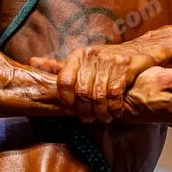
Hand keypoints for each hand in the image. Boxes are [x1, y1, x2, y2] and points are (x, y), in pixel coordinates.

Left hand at [30, 44, 156, 123]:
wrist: (138, 52)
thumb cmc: (105, 61)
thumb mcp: (81, 61)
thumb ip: (58, 65)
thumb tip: (33, 62)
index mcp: (77, 55)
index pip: (64, 81)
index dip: (66, 100)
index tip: (72, 111)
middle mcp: (92, 55)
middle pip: (82, 92)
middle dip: (85, 111)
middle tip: (89, 119)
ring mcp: (110, 60)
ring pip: (98, 95)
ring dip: (101, 113)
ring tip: (103, 118)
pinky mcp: (126, 66)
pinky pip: (115, 94)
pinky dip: (114, 107)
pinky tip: (116, 112)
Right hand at [124, 65, 171, 125]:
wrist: (118, 101)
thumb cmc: (138, 90)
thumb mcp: (165, 77)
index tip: (170, 76)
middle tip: (160, 82)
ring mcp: (171, 117)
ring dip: (169, 86)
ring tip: (154, 87)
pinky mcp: (162, 115)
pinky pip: (169, 97)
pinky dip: (162, 92)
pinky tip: (151, 93)